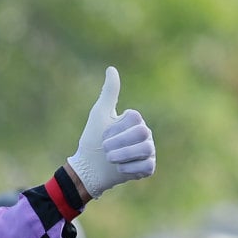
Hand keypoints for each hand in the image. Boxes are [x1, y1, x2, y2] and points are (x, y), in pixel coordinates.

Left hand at [65, 67, 154, 200]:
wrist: (89, 169)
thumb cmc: (93, 140)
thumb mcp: (100, 113)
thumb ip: (109, 92)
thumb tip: (112, 68)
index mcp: (135, 120)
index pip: (135, 118)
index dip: (116, 129)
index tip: (104, 136)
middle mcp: (145, 133)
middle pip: (142, 133)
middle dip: (119, 143)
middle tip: (106, 150)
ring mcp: (148, 151)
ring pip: (146, 149)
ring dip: (123, 156)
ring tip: (111, 159)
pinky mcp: (148, 167)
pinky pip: (147, 166)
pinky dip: (130, 169)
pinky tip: (120, 169)